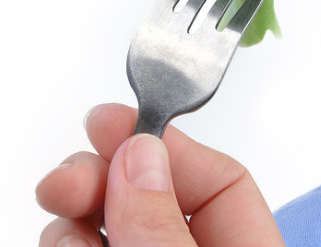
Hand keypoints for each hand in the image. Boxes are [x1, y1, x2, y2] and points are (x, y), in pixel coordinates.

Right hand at [37, 103, 284, 245]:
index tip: (110, 123)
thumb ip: (163, 226)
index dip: (167, 147)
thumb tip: (139, 154)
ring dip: (77, 220)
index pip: (222, 182)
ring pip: (112, 231)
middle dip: (105, 179)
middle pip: (157, 200)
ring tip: (63, 233)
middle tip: (64, 180)